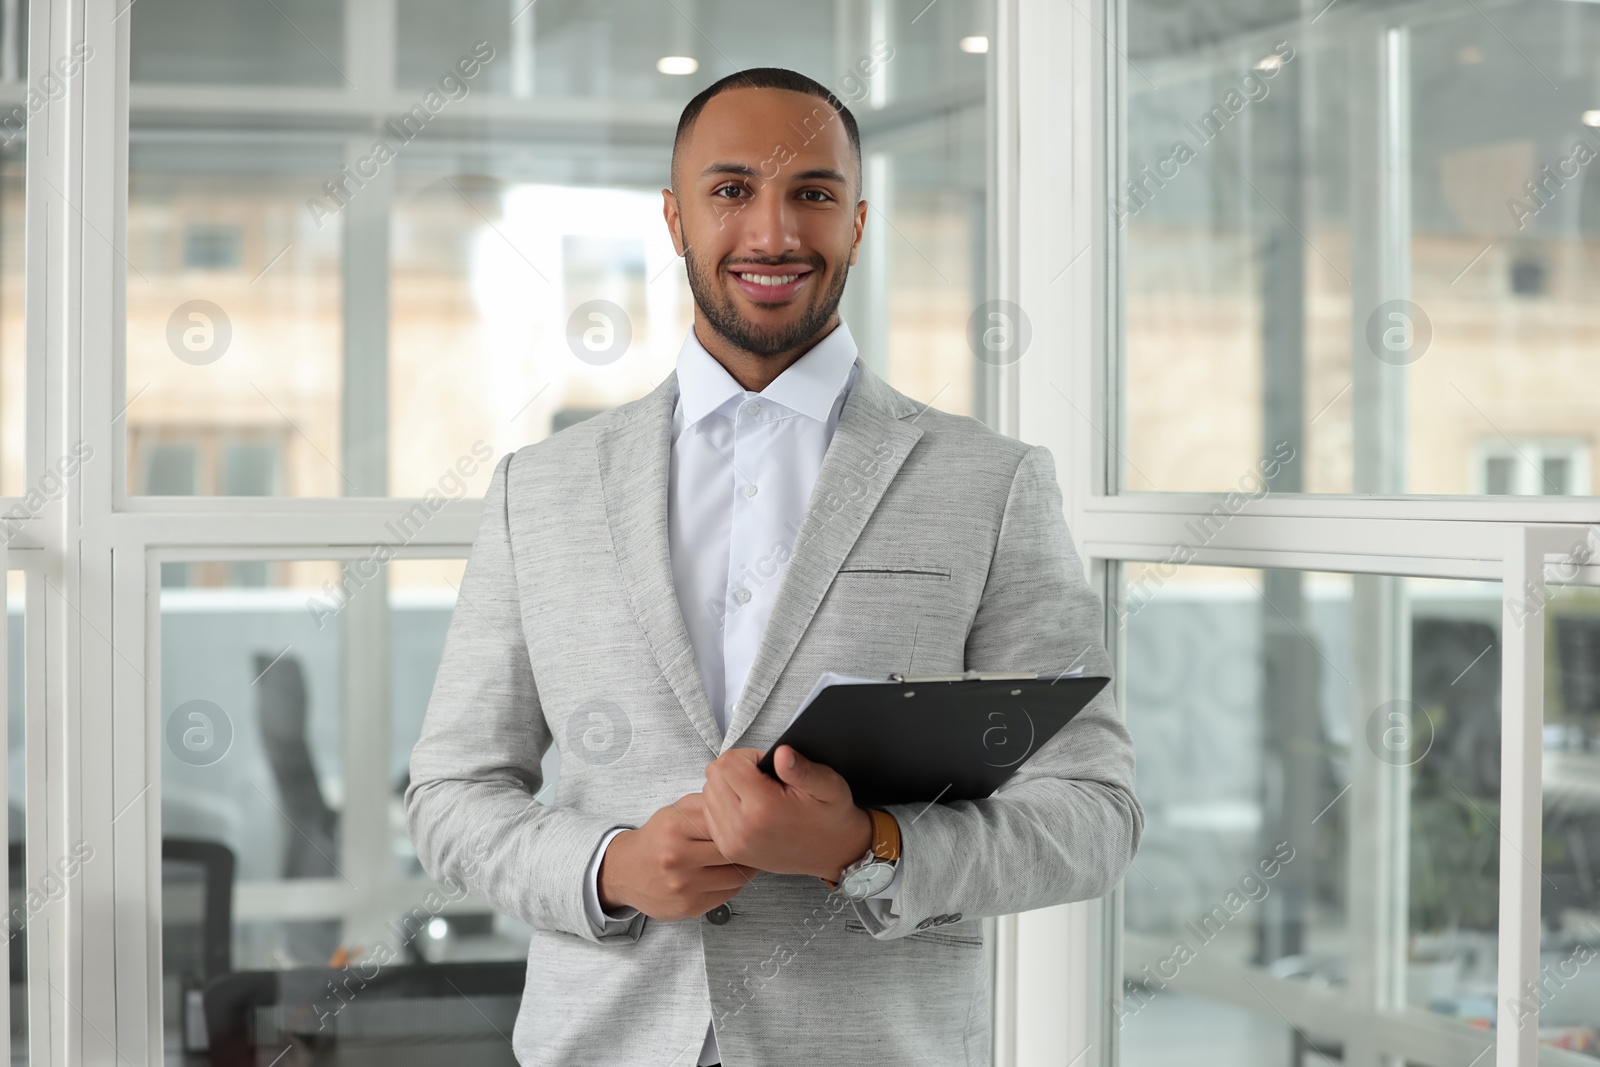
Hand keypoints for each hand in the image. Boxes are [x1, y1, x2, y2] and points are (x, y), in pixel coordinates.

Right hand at [597, 793, 758, 921]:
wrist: (626, 872)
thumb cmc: (656, 839)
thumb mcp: (675, 811)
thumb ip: (707, 804)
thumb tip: (741, 801)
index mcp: (675, 828)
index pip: (725, 823)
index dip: (744, 821)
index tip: (753, 820)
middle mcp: (677, 858)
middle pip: (732, 850)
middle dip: (749, 845)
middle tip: (758, 840)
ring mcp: (684, 886)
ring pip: (736, 875)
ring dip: (748, 866)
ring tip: (749, 857)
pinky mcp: (691, 906)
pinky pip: (729, 893)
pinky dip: (736, 882)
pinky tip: (732, 873)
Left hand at [701, 746, 872, 881]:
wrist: (833, 853)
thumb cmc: (830, 815)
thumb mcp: (828, 785)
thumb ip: (802, 768)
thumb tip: (781, 753)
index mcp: (764, 808)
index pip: (728, 762)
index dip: (748, 756)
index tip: (766, 767)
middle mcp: (742, 828)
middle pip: (714, 776)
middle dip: (735, 769)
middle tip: (761, 779)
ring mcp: (733, 843)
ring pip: (708, 794)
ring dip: (727, 787)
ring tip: (755, 794)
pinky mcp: (730, 851)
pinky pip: (710, 816)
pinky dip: (723, 806)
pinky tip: (747, 809)